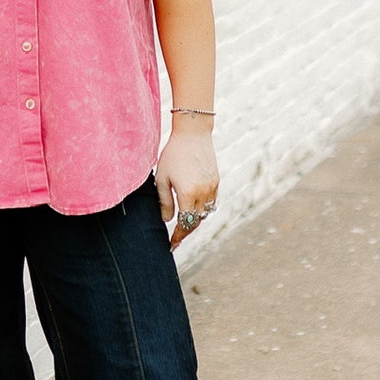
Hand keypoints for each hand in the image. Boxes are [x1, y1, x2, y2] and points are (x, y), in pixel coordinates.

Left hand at [156, 128, 217, 247]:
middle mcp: (203, 194)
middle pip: (196, 221)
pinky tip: (193, 209)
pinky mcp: (216, 182)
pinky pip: (211, 202)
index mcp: (188, 194)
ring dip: (195, 220)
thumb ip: (164, 202)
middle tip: (176, 238)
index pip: (184, 224)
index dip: (178, 237)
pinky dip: (202, 209)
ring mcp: (212, 188)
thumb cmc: (173, 154)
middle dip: (186, 231)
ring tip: (183, 225)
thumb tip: (167, 220)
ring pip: (205, 213)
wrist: (193, 134)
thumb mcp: (162, 178)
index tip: (171, 245)